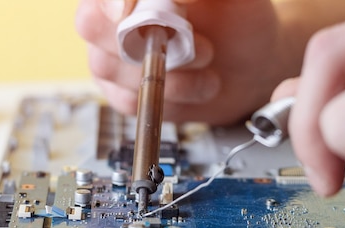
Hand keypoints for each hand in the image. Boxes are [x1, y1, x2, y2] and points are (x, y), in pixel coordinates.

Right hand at [76, 0, 286, 124]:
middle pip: (92, 25)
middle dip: (146, 39)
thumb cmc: (241, 23)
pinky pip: (127, 100)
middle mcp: (114, 18)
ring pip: (111, 67)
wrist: (252, 68)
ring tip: (208, 67)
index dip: (111, 2)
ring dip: (167, 74)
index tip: (128, 13)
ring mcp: (113, 57)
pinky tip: (197, 88)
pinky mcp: (123, 93)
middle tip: (196, 44)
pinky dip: (168, 99)